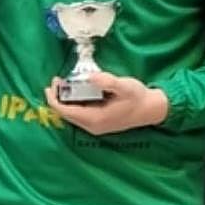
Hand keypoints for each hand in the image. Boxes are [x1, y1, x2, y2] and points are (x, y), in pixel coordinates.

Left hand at [44, 72, 168, 134]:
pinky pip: (79, 114)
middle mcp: (91, 126)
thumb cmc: (138, 97)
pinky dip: (73, 103)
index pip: (65, 111)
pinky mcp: (97, 123)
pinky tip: (75, 91)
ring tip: (64, 83)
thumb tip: (91, 77)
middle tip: (58, 80)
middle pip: (65, 114)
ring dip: (65, 100)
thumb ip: (107, 82)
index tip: (53, 83)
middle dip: (58, 97)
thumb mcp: (125, 86)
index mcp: (94, 119)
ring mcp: (94, 126)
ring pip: (71, 114)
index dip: (54, 98)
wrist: (151, 109)